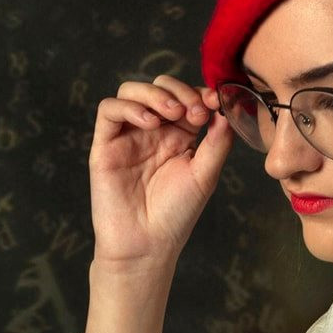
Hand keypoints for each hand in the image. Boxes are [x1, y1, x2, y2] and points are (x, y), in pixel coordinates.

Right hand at [88, 74, 231, 267]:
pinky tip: (149, 122)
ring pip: (131, 92)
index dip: (199, 93)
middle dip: (179, 91)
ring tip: (171, 112)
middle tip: (194, 111)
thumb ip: (217, 142)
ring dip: (154, 94)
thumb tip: (227, 111)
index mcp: (178, 136)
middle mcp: (152, 132)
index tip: (214, 104)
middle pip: (159, 87)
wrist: (147, 245)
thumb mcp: (205, 175)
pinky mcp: (105, 145)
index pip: (186, 98)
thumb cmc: (176, 215)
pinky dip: (129, 107)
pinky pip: (109, 110)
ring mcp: (127, 136)